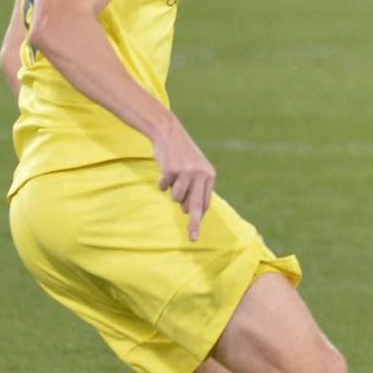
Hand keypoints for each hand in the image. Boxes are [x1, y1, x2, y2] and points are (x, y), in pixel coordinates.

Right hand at [151, 118, 214, 240]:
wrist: (170, 133)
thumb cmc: (182, 156)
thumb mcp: (195, 170)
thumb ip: (195, 189)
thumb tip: (188, 211)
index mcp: (209, 175)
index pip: (205, 203)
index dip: (198, 217)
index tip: (195, 233)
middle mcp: (200, 174)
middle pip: (195, 205)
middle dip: (193, 224)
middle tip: (192, 238)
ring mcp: (186, 172)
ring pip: (176, 197)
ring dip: (172, 192)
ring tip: (173, 178)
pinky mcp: (171, 170)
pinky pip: (164, 187)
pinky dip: (162, 183)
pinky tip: (165, 170)